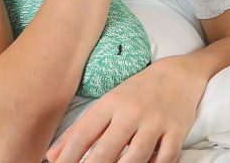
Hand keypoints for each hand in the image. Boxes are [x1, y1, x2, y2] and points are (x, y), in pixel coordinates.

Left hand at [46, 56, 201, 162]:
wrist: (178, 75)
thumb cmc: (136, 93)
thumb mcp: (106, 104)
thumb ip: (78, 131)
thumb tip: (52, 157)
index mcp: (110, 104)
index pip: (84, 134)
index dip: (68, 156)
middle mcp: (132, 112)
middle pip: (108, 149)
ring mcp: (156, 122)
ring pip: (136, 156)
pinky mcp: (177, 130)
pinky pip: (166, 156)